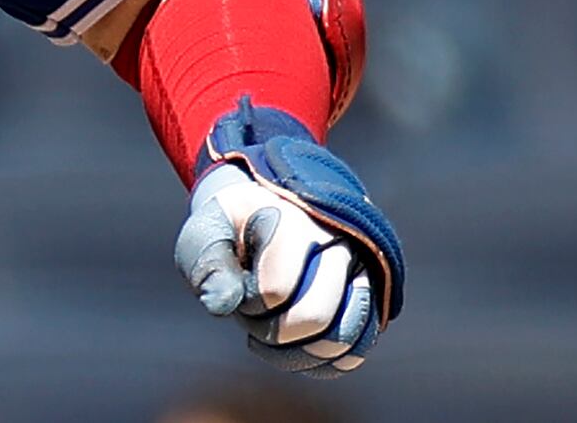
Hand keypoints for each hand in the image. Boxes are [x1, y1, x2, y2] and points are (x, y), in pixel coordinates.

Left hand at [172, 101, 402, 375]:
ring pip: (343, 339)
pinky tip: (292, 348)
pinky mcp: (369, 302)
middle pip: (314, 316)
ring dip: (297, 350)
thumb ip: (208, 264)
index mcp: (293, 221)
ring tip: (272, 330)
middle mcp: (338, 245)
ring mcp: (360, 273)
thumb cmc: (234, 228)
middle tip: (253, 312)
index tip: (238, 287)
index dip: (249, 303)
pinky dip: (321, 362)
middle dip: (273, 330)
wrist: (270, 214)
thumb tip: (221, 306)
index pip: (276, 288)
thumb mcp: (207, 231)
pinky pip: (355, 352)